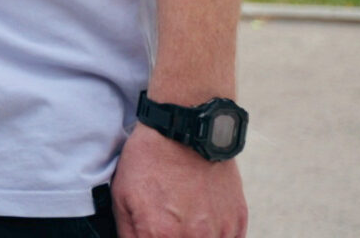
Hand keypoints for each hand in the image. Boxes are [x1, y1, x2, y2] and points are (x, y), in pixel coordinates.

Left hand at [113, 124, 245, 237]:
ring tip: (184, 223)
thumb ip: (128, 233)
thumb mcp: (122, 196)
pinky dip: (217, 237)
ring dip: (194, 237)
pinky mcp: (237, 221)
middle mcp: (193, 237)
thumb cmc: (149, 161)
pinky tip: (203, 225)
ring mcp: (219, 231)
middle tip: (167, 225)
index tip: (150, 233)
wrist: (184, 132)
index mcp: (160, 234)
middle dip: (171, 237)